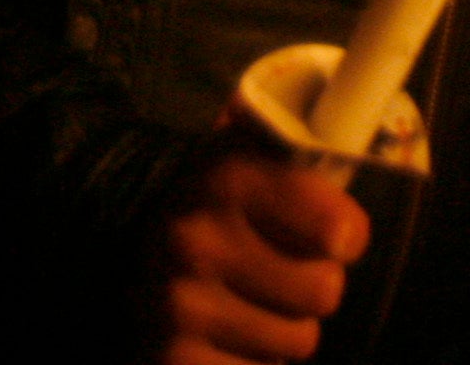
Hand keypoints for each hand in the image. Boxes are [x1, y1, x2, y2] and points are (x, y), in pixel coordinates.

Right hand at [159, 147, 369, 363]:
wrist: (120, 252)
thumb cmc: (212, 208)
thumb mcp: (247, 158)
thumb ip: (298, 146)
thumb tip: (350, 128)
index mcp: (227, 179)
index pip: (338, 230)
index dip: (346, 236)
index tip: (334, 236)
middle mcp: (197, 240)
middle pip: (325, 290)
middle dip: (314, 286)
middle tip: (282, 274)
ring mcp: (178, 307)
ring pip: (299, 340)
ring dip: (286, 330)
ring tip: (250, 304)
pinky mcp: (172, 361)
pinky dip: (254, 364)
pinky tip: (227, 338)